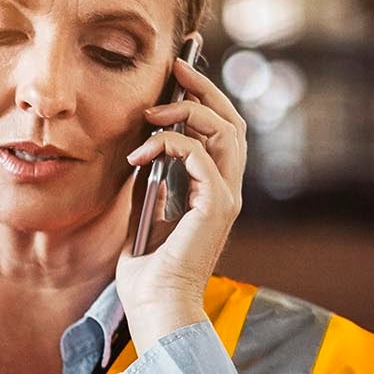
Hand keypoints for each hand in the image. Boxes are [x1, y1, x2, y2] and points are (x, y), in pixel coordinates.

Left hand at [115, 54, 248, 348]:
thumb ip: (149, 183)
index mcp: (214, 191)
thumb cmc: (147, 274)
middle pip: (231, 121)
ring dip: (187, 110)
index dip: (206, 98)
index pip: (221, 132)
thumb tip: (141, 152)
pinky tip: (141, 152)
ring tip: (153, 109)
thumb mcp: (142, 214)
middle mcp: (228, 190)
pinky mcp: (216, 206)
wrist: (155, 307)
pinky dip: (169, 143)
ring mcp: (226, 197)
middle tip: (175, 66)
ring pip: (225, 130)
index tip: (179, 73)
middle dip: (204, 87)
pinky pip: (199, 154)